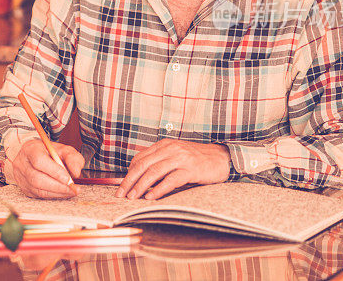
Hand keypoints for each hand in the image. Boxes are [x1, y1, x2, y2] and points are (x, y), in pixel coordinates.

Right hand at [11, 139, 83, 198]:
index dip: (54, 171)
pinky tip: (62, 192)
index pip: (39, 161)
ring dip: (57, 192)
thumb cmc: (50, 152)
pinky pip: (38, 195)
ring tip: (70, 191)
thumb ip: (73, 158)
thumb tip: (76, 172)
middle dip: (58, 186)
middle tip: (73, 189)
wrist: (37, 156)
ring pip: (37, 189)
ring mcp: (20, 177)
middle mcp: (22, 163)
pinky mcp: (24, 188)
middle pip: (37, 178)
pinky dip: (53, 195)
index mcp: (30, 149)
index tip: (68, 178)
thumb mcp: (64, 149)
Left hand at [116, 140, 230, 199]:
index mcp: (164, 145)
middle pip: (143, 165)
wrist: (222, 157)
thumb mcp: (175, 156)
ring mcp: (180, 158)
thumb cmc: (197, 160)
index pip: (139, 158)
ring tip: (132, 198)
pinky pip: (171, 180)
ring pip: (154, 172)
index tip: (121, 186)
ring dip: (140, 186)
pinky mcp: (191, 169)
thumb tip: (140, 178)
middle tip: (120, 194)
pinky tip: (151, 197)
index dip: (128, 173)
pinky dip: (159, 189)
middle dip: (129, 181)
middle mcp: (170, 149)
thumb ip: (159, 162)